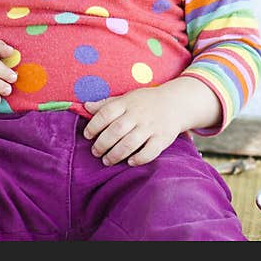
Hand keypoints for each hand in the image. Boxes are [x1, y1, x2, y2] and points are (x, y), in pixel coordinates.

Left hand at [83, 77, 221, 166]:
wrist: (175, 103)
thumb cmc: (145, 102)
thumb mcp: (126, 98)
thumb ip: (106, 104)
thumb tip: (85, 106)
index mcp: (127, 103)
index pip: (106, 113)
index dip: (94, 125)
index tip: (87, 135)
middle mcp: (138, 115)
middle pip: (116, 130)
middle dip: (102, 143)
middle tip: (95, 152)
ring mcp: (151, 127)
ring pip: (130, 143)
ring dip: (116, 154)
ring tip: (107, 160)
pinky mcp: (163, 139)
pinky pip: (150, 151)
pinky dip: (139, 159)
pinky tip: (130, 162)